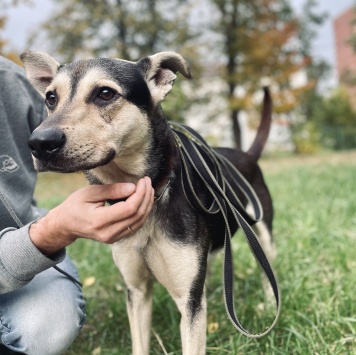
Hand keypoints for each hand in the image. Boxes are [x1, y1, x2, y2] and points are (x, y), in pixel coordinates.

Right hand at [29, 177, 153, 255]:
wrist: (66, 225)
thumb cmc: (75, 205)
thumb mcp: (89, 192)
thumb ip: (111, 190)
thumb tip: (133, 187)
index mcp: (99, 221)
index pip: (129, 209)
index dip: (140, 194)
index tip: (143, 180)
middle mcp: (108, 233)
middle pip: (137, 215)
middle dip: (146, 197)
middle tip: (147, 182)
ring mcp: (113, 238)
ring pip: (139, 222)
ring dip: (147, 204)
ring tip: (148, 189)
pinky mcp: (117, 238)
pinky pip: (136, 225)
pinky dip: (143, 212)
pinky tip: (144, 200)